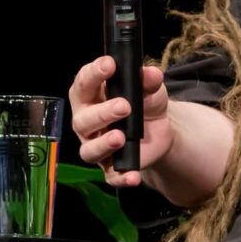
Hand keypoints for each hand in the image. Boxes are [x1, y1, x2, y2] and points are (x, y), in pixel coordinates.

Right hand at [69, 55, 173, 187]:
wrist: (158, 131)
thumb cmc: (142, 103)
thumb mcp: (150, 89)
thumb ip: (149, 81)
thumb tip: (151, 74)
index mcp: (90, 96)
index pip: (83, 83)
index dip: (94, 73)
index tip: (110, 65)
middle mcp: (86, 122)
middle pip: (83, 120)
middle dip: (102, 113)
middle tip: (125, 106)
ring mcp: (96, 146)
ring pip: (89, 150)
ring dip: (104, 144)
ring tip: (120, 137)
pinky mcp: (110, 167)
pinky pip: (110, 176)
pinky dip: (121, 177)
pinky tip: (133, 176)